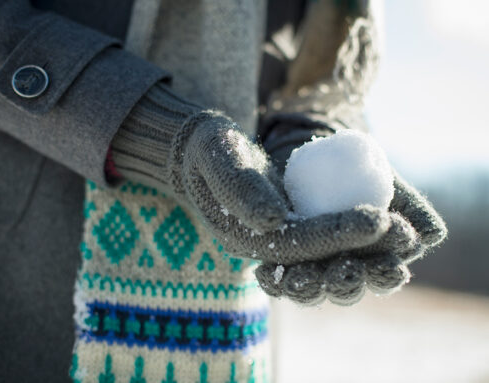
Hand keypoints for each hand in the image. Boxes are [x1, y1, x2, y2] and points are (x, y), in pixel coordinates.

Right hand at [112, 84, 393, 265]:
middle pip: (319, 261)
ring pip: (329, 257)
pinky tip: (388, 224)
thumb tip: (273, 219)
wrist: (204, 153)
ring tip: (406, 235)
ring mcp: (279, 241)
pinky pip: (329, 240)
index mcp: (243, 238)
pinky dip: (358, 236)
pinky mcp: (292, 228)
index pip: (297, 244)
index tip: (378, 219)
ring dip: (368, 252)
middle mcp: (264, 248)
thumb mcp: (219, 156)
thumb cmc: (211, 150)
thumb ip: (239, 188)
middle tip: (404, 234)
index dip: (338, 234)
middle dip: (362, 251)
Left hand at [255, 126, 446, 305]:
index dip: (384, 274)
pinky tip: (264, 274)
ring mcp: (310, 268)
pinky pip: (275, 279)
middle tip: (346, 272)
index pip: (382, 276)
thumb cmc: (359, 169)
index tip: (388, 265)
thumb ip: (409, 207)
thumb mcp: (385, 180)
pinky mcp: (279, 262)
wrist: (320, 156)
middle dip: (346, 283)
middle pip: (345, 289)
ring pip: (309, 290)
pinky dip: (272, 279)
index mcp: (373, 259)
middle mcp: (341, 269)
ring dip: (307, 287)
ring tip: (302, 278)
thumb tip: (431, 234)